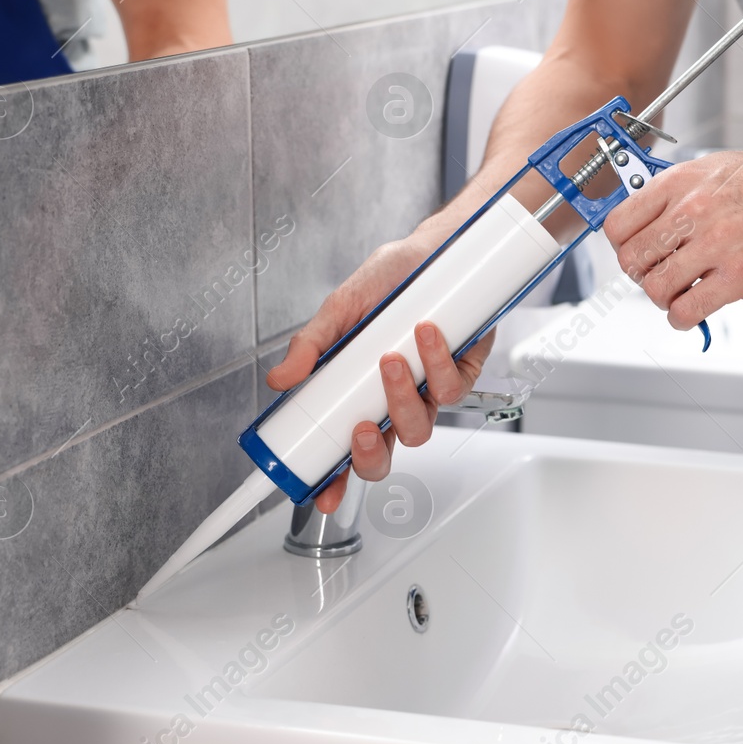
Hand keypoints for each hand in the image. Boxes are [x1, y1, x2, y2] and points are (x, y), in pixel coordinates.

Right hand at [265, 236, 494, 512]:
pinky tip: (425, 333)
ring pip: (420, 426)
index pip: (345, 449)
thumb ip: (311, 344)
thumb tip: (280, 379)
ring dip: (403, 399)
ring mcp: (428, 390)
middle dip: (372, 454)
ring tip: (390, 360)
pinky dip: (436, 362)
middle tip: (362, 428)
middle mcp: (396, 400)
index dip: (334, 479)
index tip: (321, 492)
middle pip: (386, 453)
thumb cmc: (389, 282)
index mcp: (362, 395)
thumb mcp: (341, 308)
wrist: (434, 251)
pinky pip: (452, 387)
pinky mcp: (463, 372)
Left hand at [604, 148, 742, 329]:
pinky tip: (695, 310)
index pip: (619, 224)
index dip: (623, 245)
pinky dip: (683, 318)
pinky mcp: (740, 277)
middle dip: (641, 274)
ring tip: (682, 293)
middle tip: (660, 275)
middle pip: (632, 260)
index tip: (635, 252)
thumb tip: (647, 222)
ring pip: (655, 289)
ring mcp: (716, 244)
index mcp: (683, 181)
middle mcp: (694, 210)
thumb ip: (680, 194)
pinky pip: (687, 311)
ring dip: (664, 298)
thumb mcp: (718, 168)